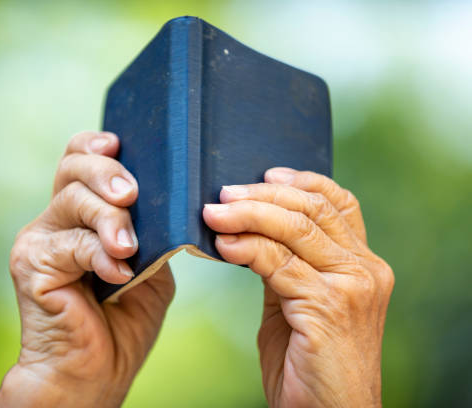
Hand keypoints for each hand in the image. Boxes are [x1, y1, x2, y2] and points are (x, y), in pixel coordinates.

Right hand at [0, 131, 174, 407]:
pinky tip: (118, 272)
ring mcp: (39, 241)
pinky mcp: (31, 265)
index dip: (96, 145)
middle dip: (106, 172)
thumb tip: (168, 202)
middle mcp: (55, 221)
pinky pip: (71, 244)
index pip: (79, 161)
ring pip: (71, 200)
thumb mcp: (149, 265)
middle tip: (130, 193)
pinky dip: (99, 254)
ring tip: (129, 245)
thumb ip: (153, 232)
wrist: (93, 372)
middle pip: (73, 168)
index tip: (119, 143)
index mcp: (81, 216)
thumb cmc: (121, 321)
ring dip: (108, 218)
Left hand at [203, 168, 393, 407]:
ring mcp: (351, 287)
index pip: (339, 203)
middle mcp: (365, 270)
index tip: (265, 173)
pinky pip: (279, 264)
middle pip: (312, 209)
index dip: (302, 180)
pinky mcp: (328, 308)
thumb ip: (286, 266)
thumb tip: (248, 231)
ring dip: (248, 214)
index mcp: (363, 264)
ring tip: (215, 211)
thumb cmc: (310, 361)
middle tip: (224, 193)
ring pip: (294, 229)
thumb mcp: (300, 302)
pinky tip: (223, 244)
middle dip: (263, 194)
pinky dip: (247, 248)